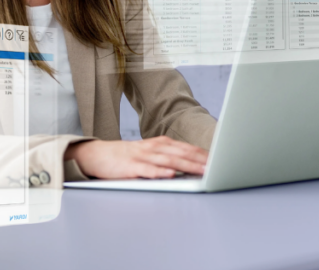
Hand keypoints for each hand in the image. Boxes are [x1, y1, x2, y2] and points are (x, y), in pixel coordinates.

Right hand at [64, 136, 207, 178]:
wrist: (98, 155)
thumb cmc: (128, 157)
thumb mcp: (151, 153)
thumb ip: (170, 158)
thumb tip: (193, 165)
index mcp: (162, 144)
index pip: (187, 148)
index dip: (204, 154)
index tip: (220, 160)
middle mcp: (155, 147)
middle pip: (182, 154)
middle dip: (200, 160)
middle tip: (217, 166)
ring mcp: (142, 156)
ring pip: (169, 161)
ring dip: (187, 166)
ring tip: (201, 170)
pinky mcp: (130, 167)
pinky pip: (147, 170)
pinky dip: (160, 172)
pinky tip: (170, 175)